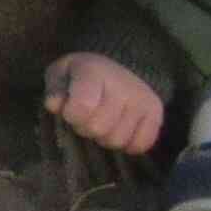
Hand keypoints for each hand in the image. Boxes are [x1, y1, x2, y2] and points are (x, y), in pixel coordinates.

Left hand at [45, 52, 163, 154]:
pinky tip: (119, 129)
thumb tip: (55, 105)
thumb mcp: (60, 74)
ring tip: (102, 121)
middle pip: (98, 128)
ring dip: (104, 137)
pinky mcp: (156, 113)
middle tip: (86, 117)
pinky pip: (140, 145)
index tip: (70, 110)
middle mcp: (123, 86)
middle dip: (85, 128)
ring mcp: (142, 100)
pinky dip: (126, 144)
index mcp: (94, 72)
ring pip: (117, 140)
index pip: (83, 107)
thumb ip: (54, 90)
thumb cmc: (81, 74)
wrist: (117, 65)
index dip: (71, 116)